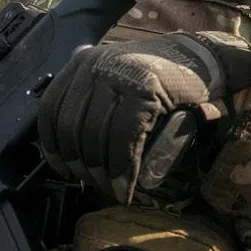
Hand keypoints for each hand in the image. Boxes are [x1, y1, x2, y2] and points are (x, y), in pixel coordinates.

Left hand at [36, 31, 250, 203]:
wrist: (199, 60)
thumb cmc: (155, 77)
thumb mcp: (112, 77)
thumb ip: (89, 97)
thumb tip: (68, 144)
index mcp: (81, 63)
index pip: (50, 110)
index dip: (52, 147)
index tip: (63, 170)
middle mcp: (94, 65)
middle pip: (71, 127)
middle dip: (80, 165)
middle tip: (94, 185)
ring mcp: (119, 76)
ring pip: (95, 136)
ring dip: (102, 174)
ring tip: (111, 190)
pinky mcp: (145, 90)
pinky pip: (123, 139)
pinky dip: (123, 170)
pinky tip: (125, 188)